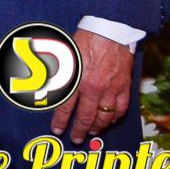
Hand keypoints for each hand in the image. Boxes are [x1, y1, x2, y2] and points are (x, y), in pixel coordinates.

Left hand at [50, 27, 132, 143]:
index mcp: (77, 79)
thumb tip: (44, 86)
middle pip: (86, 117)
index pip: (66, 107)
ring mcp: (111, 89)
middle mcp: (94, 88)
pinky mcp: (125, 87)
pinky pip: (121, 109)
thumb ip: (56, 73)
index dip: (61, 121)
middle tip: (75, 138)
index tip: (57, 130)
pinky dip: (115, 118)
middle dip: (79, 130)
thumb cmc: (85, 39)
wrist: (111, 30)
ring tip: (91, 132)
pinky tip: (110, 121)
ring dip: (97, 128)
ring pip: (104, 117)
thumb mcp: (64, 55)